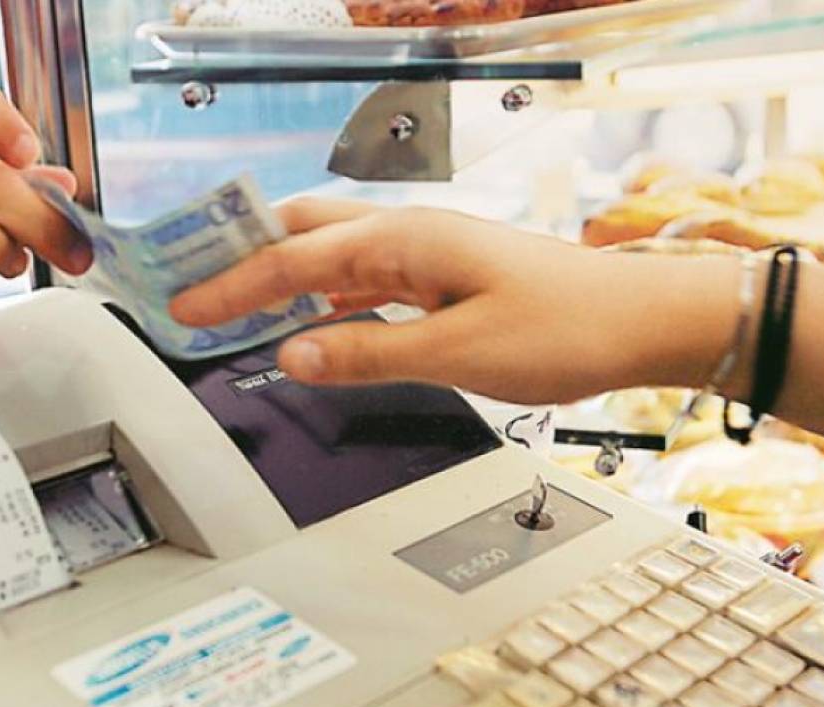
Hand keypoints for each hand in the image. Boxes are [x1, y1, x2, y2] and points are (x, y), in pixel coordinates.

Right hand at [171, 198, 739, 405]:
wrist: (641, 322)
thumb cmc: (566, 328)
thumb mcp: (456, 353)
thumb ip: (366, 352)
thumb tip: (290, 353)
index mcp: (401, 241)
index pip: (290, 261)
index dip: (230, 287)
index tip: (182, 308)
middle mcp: (407, 235)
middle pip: (300, 235)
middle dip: (240, 260)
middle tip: (190, 289)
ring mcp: (425, 255)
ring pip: (329, 258)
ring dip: (278, 279)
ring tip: (232, 307)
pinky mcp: (443, 279)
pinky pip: (363, 283)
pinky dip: (323, 301)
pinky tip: (311, 324)